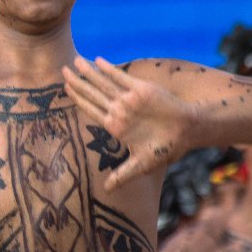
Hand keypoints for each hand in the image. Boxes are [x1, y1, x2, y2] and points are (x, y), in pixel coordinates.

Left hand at [63, 57, 194, 190]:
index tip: (65, 89)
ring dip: (89, 73)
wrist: (188, 132)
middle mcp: (120, 110)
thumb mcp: (141, 165)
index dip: (78, 99)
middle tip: (62, 70)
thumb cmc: (166, 149)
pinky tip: (97, 61)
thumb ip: (122, 175)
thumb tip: (106, 191)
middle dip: (77, 82)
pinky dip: (109, 70)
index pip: (91, 109)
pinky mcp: (142, 90)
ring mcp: (129, 99)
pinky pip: (122, 78)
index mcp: (115, 125)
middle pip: (93, 94)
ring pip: (104, 84)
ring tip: (75, 61)